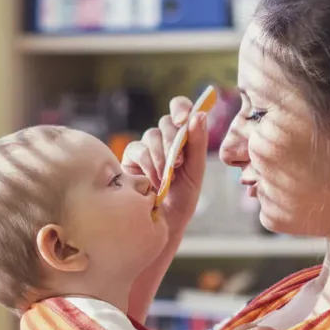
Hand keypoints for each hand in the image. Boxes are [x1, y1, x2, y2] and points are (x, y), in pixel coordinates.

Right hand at [122, 96, 209, 229]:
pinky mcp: (130, 158)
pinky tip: (152, 181)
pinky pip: (137, 149)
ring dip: (161, 156)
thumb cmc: (182, 197)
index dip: (180, 108)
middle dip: (173, 140)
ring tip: (166, 178)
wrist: (163, 221)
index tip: (183, 120)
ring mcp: (146, 146)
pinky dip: (148, 164)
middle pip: (166, 121)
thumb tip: (199, 114)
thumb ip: (197, 143)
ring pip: (152, 135)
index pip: (181, 108)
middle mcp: (164, 138)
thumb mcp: (195, 171)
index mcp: (184, 136)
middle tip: (178, 162)